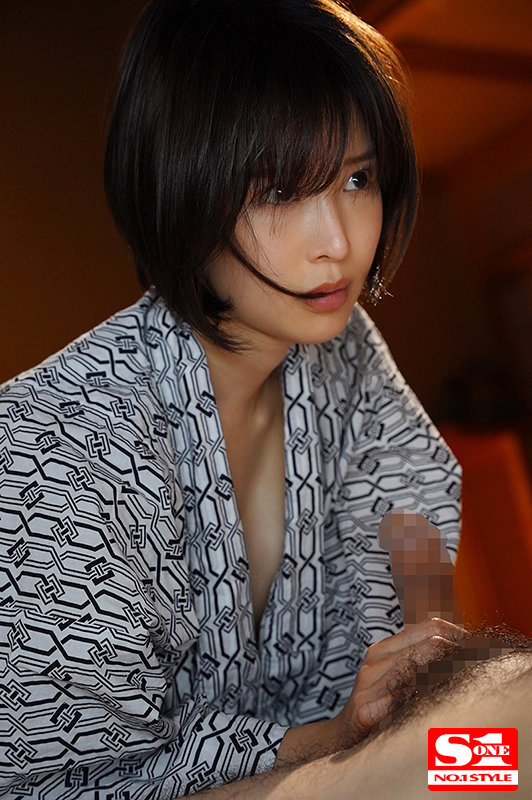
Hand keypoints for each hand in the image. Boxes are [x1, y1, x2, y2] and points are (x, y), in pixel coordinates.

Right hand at [332, 617, 468, 746]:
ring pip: (415, 669)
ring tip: (464, 685)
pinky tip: (431, 708)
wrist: (341, 734)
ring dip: (444, 678)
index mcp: (386, 647)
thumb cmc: (378, 704)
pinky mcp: (364, 710)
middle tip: (481, 668)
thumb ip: (422, 661)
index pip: (431, 626)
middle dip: (461, 656)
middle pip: (429, 646)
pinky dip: (418, 702)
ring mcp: (368, 684)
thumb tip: (468, 650)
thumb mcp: (397, 676)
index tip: (483, 649)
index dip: (461, 635)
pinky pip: (397, 701)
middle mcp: (376, 659)